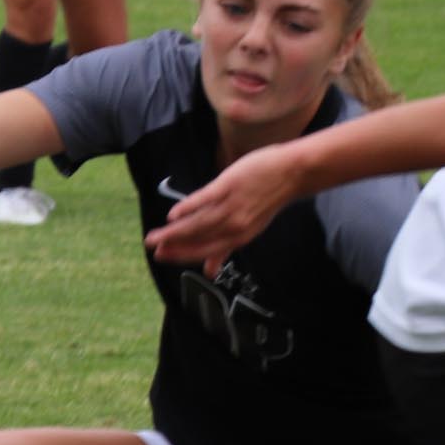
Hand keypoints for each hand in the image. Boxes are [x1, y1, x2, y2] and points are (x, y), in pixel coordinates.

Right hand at [143, 143, 299, 274]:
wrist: (292, 173)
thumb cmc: (268, 197)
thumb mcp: (248, 228)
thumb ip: (225, 248)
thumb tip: (209, 271)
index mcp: (239, 237)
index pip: (205, 251)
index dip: (182, 256)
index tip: (162, 257)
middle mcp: (235, 226)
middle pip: (198, 240)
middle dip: (173, 246)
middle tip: (152, 248)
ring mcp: (231, 206)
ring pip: (198, 224)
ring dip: (174, 231)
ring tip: (155, 234)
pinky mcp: (229, 187)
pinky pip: (204, 200)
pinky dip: (188, 208)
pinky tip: (173, 214)